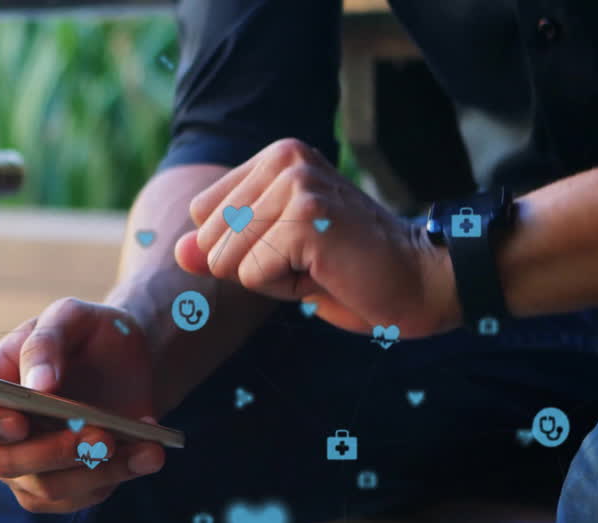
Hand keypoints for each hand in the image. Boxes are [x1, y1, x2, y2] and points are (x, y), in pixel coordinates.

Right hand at [0, 298, 167, 512]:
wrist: (128, 362)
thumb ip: (47, 341)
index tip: (18, 418)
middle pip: (3, 462)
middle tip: (97, 433)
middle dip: (52, 451)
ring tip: (133, 444)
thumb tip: (37, 383)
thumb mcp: (71, 316)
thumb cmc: (87, 335)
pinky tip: (148, 454)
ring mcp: (30, 467)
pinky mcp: (67, 487)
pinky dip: (120, 476)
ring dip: (92, 470)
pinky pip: (84, 497)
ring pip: (47, 489)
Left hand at [174, 139, 459, 338]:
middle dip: (253, 268)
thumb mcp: (272, 258)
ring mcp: (295, 184)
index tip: (296, 248)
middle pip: (210, 239)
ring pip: (226, 259)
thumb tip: (177, 250)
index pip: (204, 215)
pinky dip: (285, 288)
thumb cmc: (349, 272)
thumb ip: (220, 249)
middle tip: (312, 260)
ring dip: (271, 279)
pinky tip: (327, 271)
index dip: (243, 250)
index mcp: (275, 158)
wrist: (420, 283)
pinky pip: (251, 274)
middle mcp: (283, 159)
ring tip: (319, 265)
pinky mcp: (304, 216)